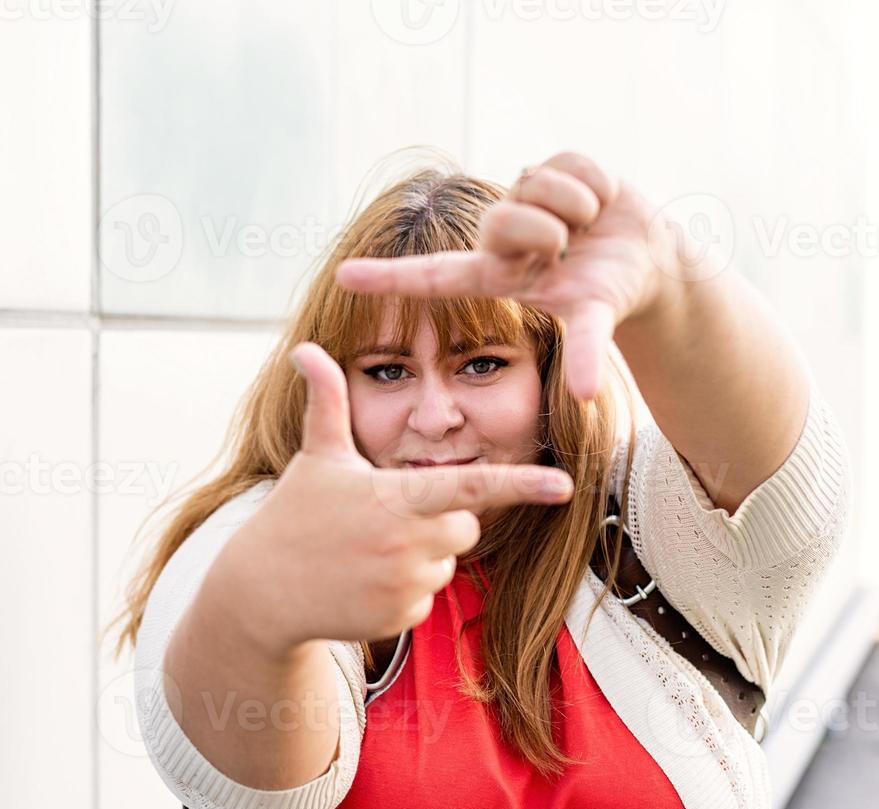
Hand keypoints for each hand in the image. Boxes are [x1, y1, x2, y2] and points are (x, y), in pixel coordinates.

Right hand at [219, 342, 574, 649]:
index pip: (471, 487)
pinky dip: (404, 590)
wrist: (261, 591)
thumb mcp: (316, 456)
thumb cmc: (294, 513)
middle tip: (389, 517)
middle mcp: (408, 543)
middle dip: (440, 519)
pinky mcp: (400, 619)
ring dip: (421, 555)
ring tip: (369, 551)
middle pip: (465, 526)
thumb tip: (305, 347)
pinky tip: (364, 582)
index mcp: (397, 496)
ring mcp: (405, 586)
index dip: (522, 484)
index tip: (566, 486)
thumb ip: (327, 401)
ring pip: (446, 562)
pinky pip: (426, 598)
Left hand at [335, 152, 673, 400]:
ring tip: (588, 228)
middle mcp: (500, 233)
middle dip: (547, 233)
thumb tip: (585, 395)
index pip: (433, 276)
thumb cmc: (606, 293)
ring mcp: (523, 196)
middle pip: (503, 219)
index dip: (390, 278)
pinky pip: (573, 164)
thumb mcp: (592, 321)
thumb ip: (586, 353)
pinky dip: (599, 186)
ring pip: (540, 185)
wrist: (645, 259)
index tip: (343, 279)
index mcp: (494, 273)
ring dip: (580, 209)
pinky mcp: (551, 163)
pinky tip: (601, 205)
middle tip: (568, 248)